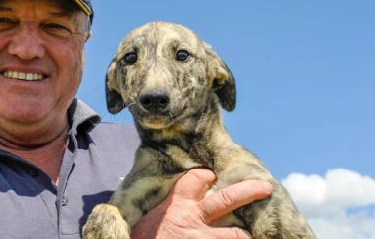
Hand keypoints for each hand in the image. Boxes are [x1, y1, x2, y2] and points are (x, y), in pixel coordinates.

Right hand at [130, 169, 272, 238]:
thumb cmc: (142, 238)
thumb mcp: (151, 221)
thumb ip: (166, 211)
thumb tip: (173, 206)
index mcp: (176, 206)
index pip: (196, 180)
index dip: (206, 177)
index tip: (211, 176)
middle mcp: (192, 219)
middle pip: (227, 199)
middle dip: (249, 191)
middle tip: (266, 187)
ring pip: (236, 234)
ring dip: (243, 236)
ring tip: (248, 236)